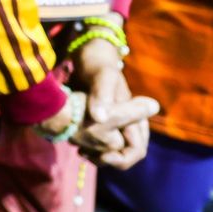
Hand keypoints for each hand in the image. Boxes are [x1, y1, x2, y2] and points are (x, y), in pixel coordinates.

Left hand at [69, 39, 158, 168]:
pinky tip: (75, 142)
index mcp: (133, 114)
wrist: (86, 52)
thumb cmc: (96, 63)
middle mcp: (127, 120)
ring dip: (97, 153)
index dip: (121, 159)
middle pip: (125, 153)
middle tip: (85, 153)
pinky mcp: (101, 119)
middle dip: (107, 158)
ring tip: (79, 149)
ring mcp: (114, 120)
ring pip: (112, 149)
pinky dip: (90, 145)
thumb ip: (102, 97)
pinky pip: (101, 141)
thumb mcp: (101, 77)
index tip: (100, 155)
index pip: (137, 150)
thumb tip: (101, 118)